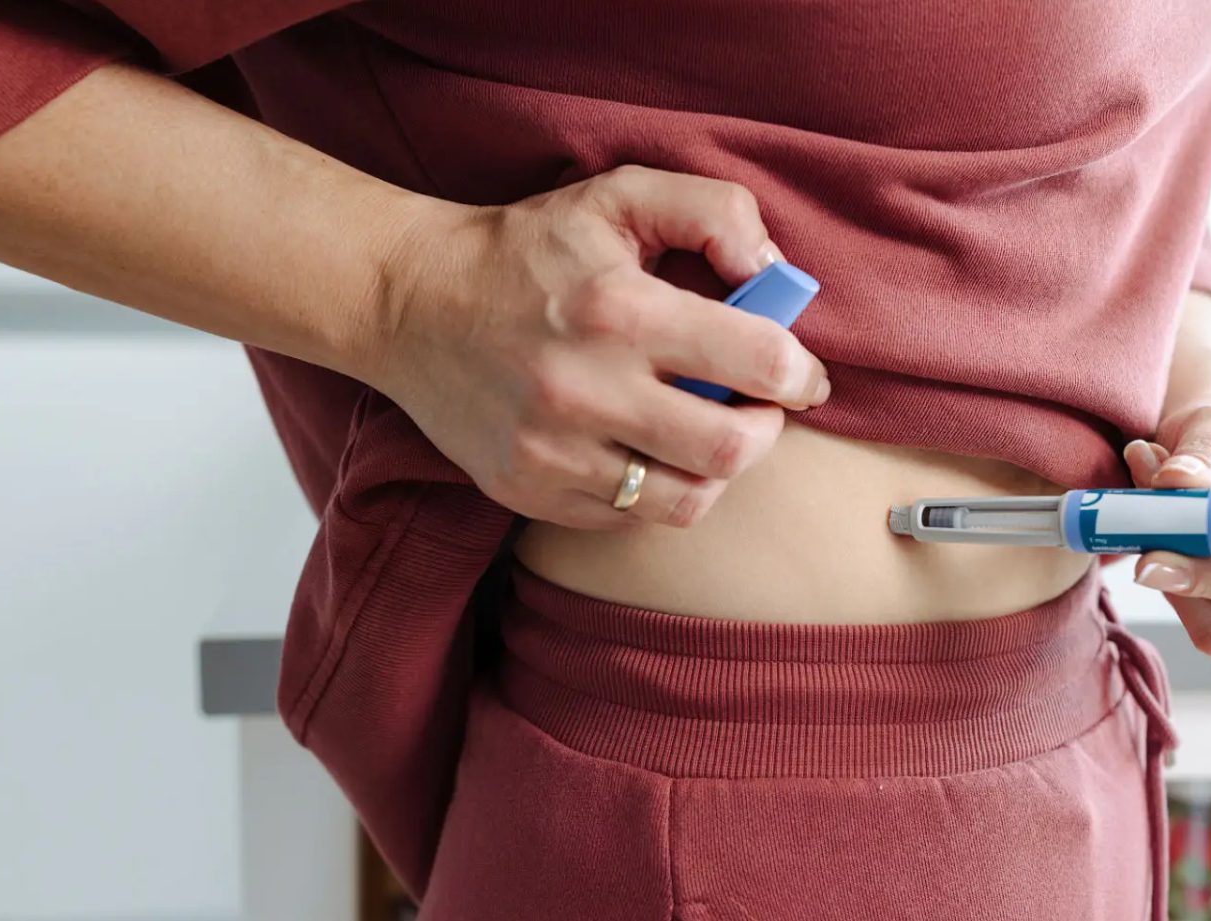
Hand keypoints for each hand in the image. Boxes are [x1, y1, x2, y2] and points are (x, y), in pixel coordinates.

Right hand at [364, 165, 829, 528]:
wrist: (407, 302)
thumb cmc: (528, 249)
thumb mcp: (620, 196)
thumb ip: (714, 212)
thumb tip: (772, 269)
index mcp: (621, 309)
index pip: (759, 361)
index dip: (802, 374)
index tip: (803, 376)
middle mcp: (587, 389)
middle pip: (732, 449)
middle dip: (766, 429)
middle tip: (759, 409)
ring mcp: (554, 451)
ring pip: (686, 500)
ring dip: (716, 470)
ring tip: (706, 433)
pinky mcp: (529, 491)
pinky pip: (630, 518)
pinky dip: (656, 490)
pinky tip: (646, 449)